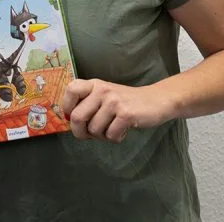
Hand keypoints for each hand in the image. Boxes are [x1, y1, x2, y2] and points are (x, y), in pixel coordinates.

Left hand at [58, 79, 172, 142]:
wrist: (156, 100)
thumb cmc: (126, 102)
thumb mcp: (105, 95)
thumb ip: (88, 103)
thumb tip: (69, 120)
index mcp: (94, 84)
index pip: (70, 90)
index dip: (66, 107)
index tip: (72, 117)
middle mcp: (102, 90)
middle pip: (77, 117)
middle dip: (80, 132)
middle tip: (89, 135)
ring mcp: (114, 101)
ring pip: (94, 129)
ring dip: (102, 136)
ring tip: (112, 129)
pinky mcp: (126, 114)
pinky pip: (111, 135)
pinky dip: (116, 138)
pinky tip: (123, 130)